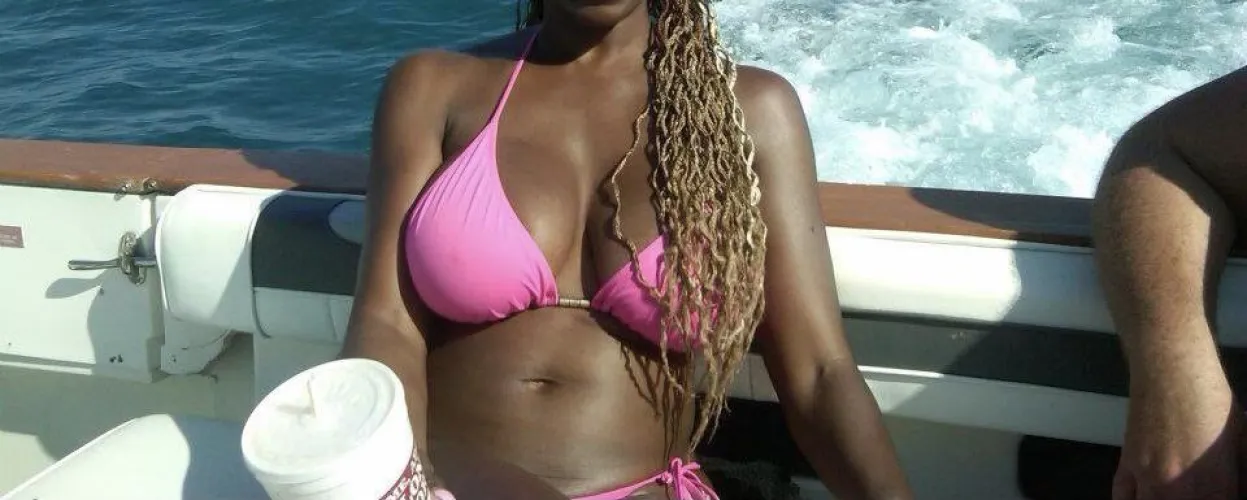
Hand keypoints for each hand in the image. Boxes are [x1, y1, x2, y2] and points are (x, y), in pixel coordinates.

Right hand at [1113, 376, 1242, 499]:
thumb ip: (1238, 473)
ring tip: (1172, 494)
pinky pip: (1123, 496)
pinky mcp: (1127, 463)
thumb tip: (1236, 486)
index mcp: (1214, 484)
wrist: (1171, 371)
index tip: (1220, 493)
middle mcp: (1177, 488)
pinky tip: (1144, 496)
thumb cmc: (1211, 399)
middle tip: (1198, 491)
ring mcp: (1148, 477)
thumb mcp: (1242, 441)